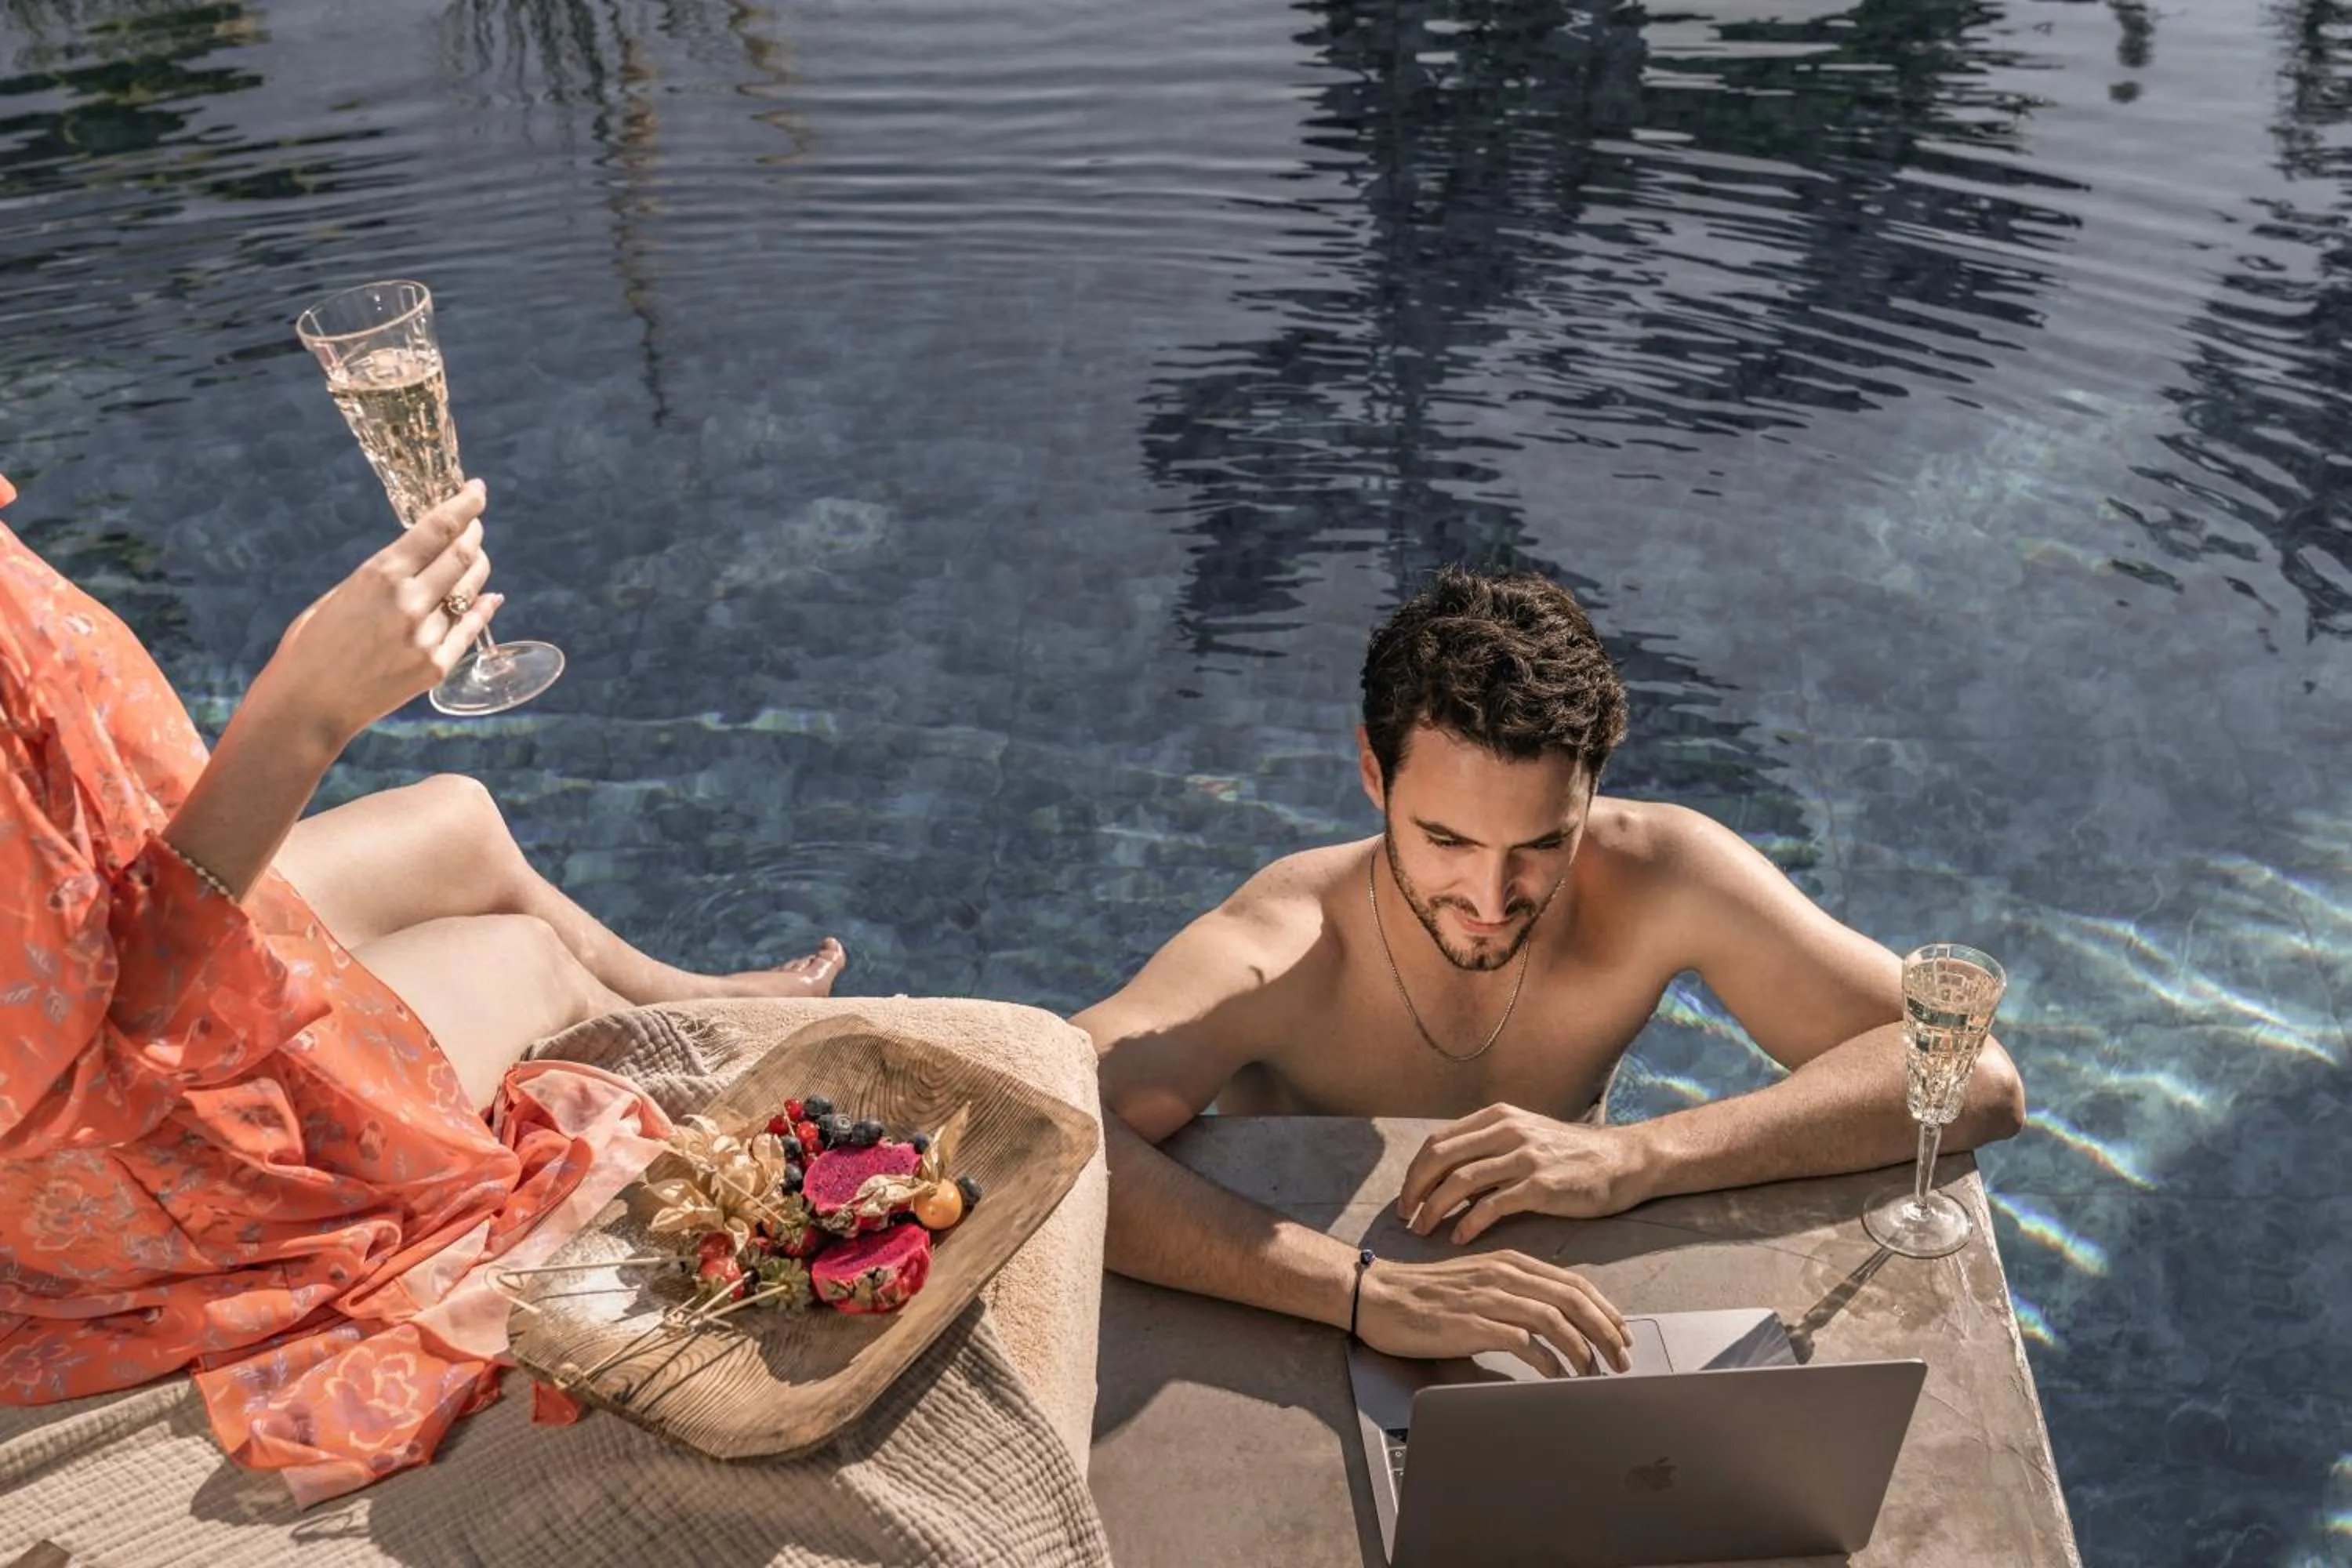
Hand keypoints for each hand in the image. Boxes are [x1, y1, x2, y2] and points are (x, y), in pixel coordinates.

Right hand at [244, 481, 501, 750]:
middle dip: (475, 533)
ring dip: (479, 567)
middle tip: (477, 524)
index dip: (466, 504)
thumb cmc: (313, 646)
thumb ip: (384, 578)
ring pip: (471, 589)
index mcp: (380, 574)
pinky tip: (489, 597)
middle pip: (463, 554)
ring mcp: (426, 635)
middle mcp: (409, 600)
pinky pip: (471, 628)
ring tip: (476, 557)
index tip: (477, 490)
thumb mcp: (342, 595)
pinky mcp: (436, 666)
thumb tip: (419, 559)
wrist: (307, 705)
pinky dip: (483, 608)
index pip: (439, 528)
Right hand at [1354, 1250, 1631, 1375]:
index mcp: (1509, 1263)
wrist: (1378, 1296)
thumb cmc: (1424, 1294)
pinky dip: (1547, 1360)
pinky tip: (1557, 1375)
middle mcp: (1504, 1275)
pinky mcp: (1473, 1322)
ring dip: (1582, 1349)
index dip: (1604, 1309)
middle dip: (1605, 1331)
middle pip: (1572, 1300)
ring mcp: (1489, 1297)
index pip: (1573, 1283)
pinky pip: (1523, 1341)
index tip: (1621, 1333)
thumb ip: (1513, 1293)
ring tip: (1596, 1372)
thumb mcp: (1477, 1282)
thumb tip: (1550, 1320)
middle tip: (1622, 1357)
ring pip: (1554, 1319)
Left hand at [1399, 1103, 1646, 1244]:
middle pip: (1440, 1158)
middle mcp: (1506, 1131)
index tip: (1406, 1199)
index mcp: (1497, 1118)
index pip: (1438, 1142)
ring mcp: (1524, 1156)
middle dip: (1415, 1190)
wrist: (1622, 1161)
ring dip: (1434, 1208)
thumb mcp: (1524, 1138)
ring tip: (1423, 1231)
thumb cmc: (1569, 1156)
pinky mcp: (1541, 1185)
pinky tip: (1459, 1238)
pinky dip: (1469, 1223)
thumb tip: (1445, 1177)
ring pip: (1460, 1180)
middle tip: (1406, 1218)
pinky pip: (1492, 1205)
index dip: (1414, 1172)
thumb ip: (1487, 1151)